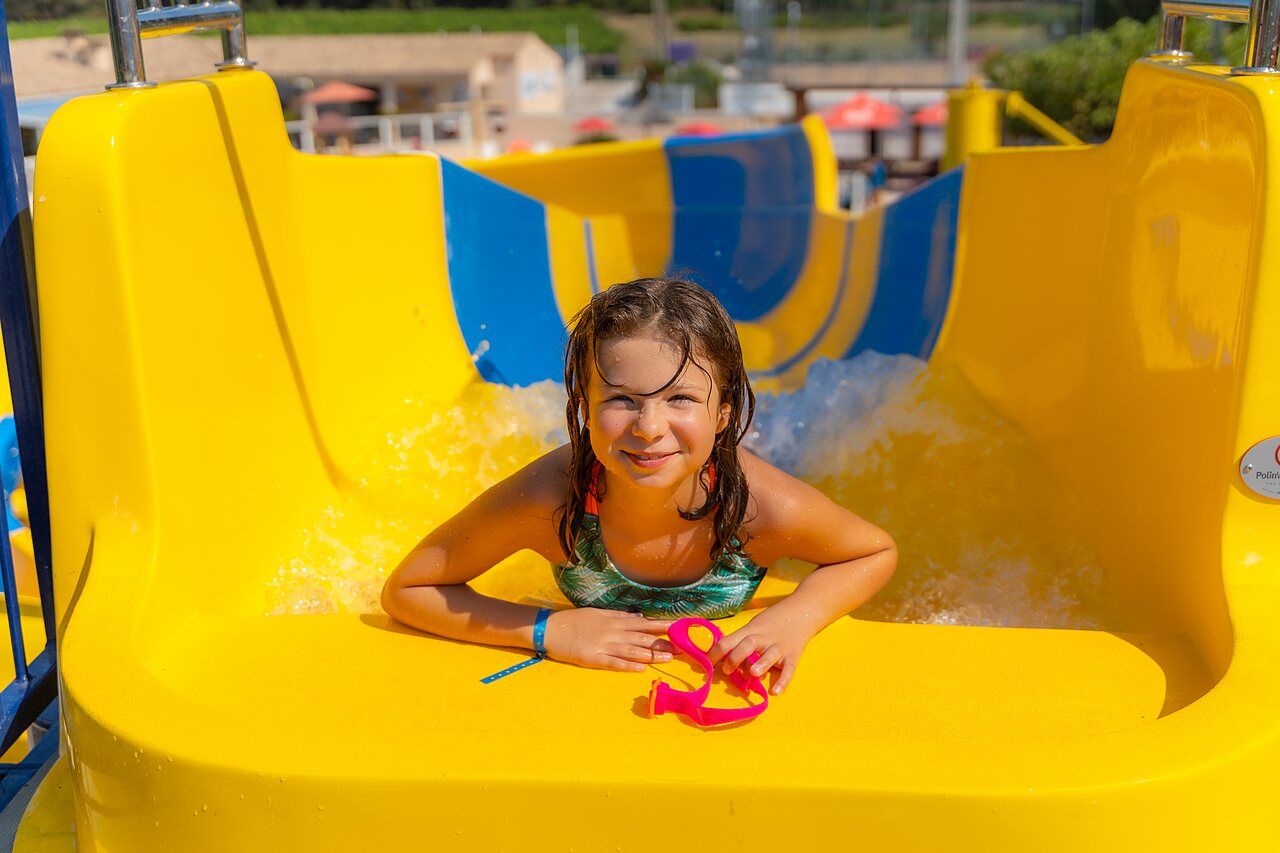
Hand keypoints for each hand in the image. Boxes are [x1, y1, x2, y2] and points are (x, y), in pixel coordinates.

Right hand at [544, 608, 676, 672]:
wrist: (550, 628)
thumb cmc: (574, 620)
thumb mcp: (598, 613)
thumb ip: (619, 616)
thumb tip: (639, 617)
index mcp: (614, 621)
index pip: (644, 623)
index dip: (662, 626)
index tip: (678, 627)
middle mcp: (612, 632)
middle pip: (642, 637)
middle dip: (663, 643)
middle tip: (681, 647)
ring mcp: (603, 646)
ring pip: (632, 650)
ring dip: (651, 655)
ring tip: (668, 659)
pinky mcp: (593, 659)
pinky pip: (614, 663)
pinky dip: (628, 665)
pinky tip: (641, 669)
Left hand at [708, 607, 813, 694]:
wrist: (803, 610)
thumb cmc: (773, 621)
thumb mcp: (754, 626)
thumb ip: (740, 641)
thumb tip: (720, 660)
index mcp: (750, 630)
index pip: (729, 640)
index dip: (716, 652)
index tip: (705, 665)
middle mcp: (764, 638)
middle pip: (748, 644)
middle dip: (736, 656)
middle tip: (727, 669)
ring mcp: (779, 646)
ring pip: (770, 654)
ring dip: (761, 663)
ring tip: (754, 673)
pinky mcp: (793, 655)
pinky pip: (789, 669)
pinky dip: (783, 681)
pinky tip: (776, 692)